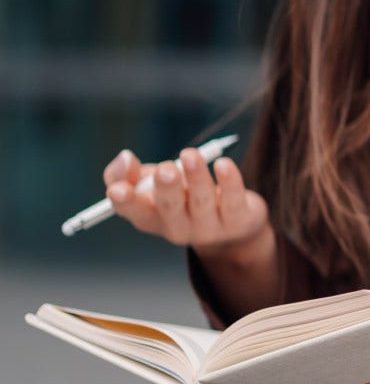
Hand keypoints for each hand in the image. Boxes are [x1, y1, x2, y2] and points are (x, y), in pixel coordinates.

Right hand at [103, 147, 272, 263]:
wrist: (232, 226)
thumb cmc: (182, 197)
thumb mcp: (152, 184)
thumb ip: (127, 173)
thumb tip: (125, 157)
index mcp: (151, 217)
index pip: (133, 212)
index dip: (124, 202)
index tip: (117, 190)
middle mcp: (177, 227)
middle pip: (169, 208)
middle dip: (166, 188)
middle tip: (165, 169)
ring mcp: (208, 227)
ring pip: (201, 201)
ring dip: (196, 177)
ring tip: (190, 155)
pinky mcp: (238, 220)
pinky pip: (232, 200)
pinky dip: (229, 181)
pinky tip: (223, 165)